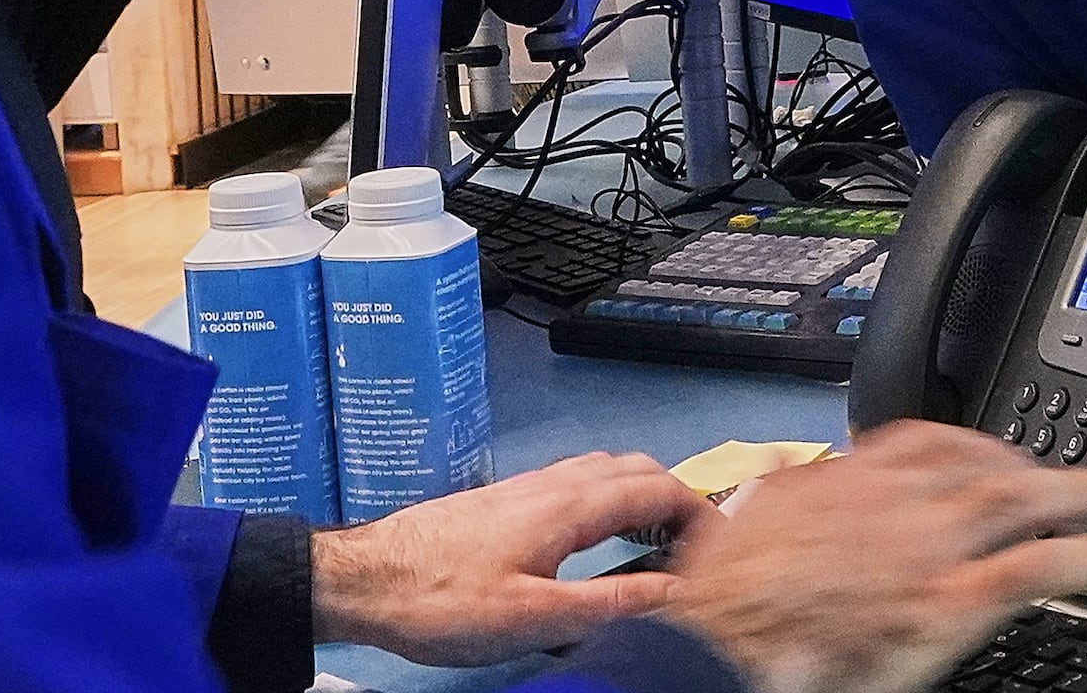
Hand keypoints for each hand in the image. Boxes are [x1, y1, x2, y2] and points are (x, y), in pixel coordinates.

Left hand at [312, 451, 711, 663]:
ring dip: (643, 495)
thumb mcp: (534, 616)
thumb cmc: (442, 600)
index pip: (658, 488)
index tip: (722, 550)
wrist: (364, 578)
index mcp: (568, 505)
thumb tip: (675, 594)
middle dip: (678, 499)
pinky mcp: (505, 501)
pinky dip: (610, 499)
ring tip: (658, 542)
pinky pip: (577, 482)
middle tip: (697, 548)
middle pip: (637, 468)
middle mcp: (552, 483)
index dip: (701, 515)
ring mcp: (526, 488)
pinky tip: (599, 537)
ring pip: (605, 470)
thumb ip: (609, 602)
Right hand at [662, 421, 1086, 692]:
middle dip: (1033, 461)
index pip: (923, 440)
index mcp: (848, 478)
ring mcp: (931, 546)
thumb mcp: (751, 519)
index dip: (967, 443)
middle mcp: (898, 500)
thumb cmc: (728, 599)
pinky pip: (1039, 565)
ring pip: (1022, 502)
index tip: (987, 451)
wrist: (725, 642)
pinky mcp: (952, 599)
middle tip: (1074, 465)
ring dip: (1079, 492)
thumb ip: (789, 492)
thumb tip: (790, 472)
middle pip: (983, 465)